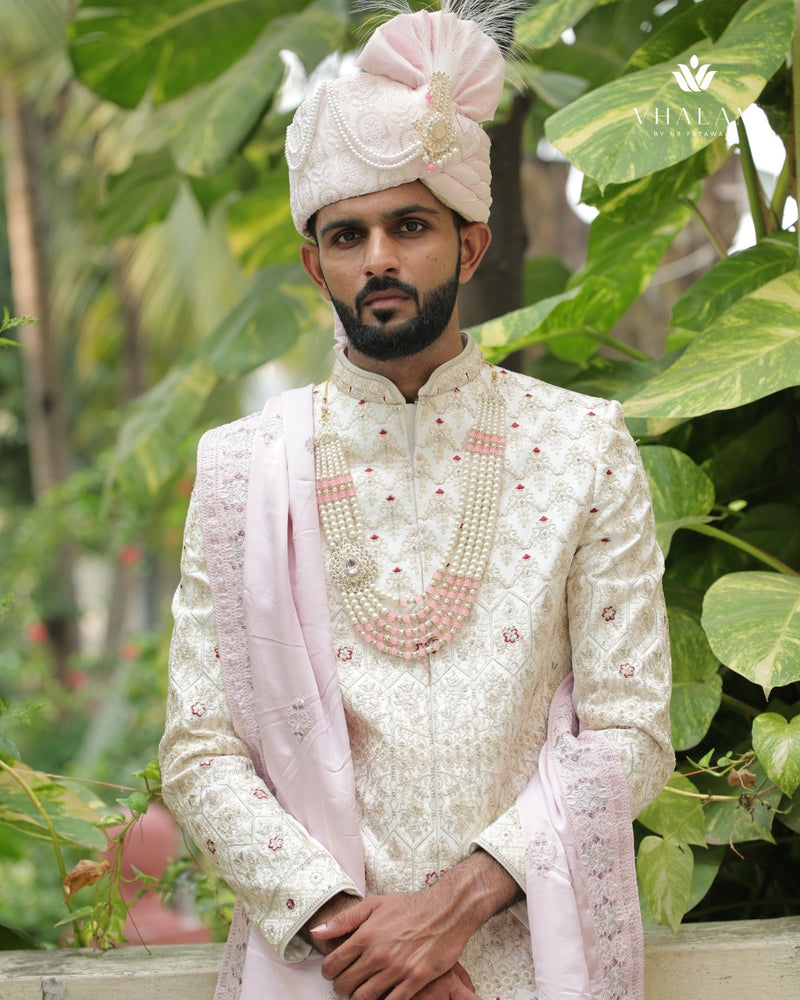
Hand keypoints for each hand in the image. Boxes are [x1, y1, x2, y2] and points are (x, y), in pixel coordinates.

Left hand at [313, 891, 468, 999]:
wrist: (446, 910)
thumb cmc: (411, 906)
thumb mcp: (375, 904)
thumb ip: (344, 920)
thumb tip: (317, 932)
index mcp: (366, 935)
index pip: (333, 965)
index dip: (328, 972)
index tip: (333, 972)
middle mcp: (378, 954)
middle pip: (346, 986)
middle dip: (341, 988)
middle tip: (347, 984)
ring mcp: (397, 969)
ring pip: (364, 998)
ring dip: (359, 998)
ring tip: (362, 991)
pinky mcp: (415, 980)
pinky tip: (383, 996)